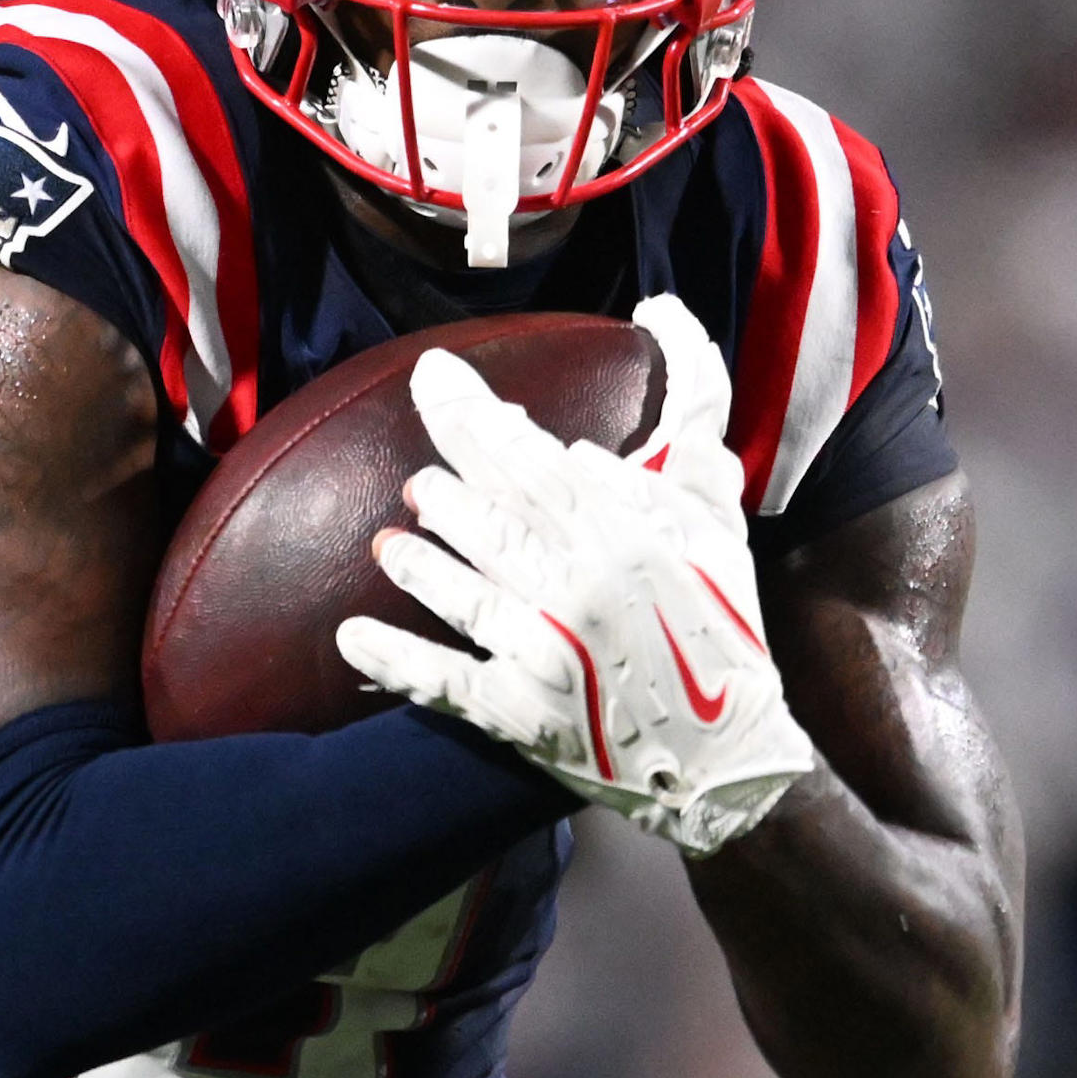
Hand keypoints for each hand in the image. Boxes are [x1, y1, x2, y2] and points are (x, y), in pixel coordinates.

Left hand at [335, 296, 814, 856]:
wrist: (727, 754)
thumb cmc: (719, 623)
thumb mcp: (717, 521)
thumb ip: (687, 434)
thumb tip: (662, 324)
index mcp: (629, 532)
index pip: (534, 457)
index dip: (477, 418)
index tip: (432, 378)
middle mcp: (584, 584)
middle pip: (493, 513)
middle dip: (446, 482)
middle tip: (421, 472)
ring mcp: (548, 651)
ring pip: (465, 589)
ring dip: (420, 562)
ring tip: (394, 540)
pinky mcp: (521, 711)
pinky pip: (444, 679)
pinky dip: (394, 658)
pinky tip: (350, 637)